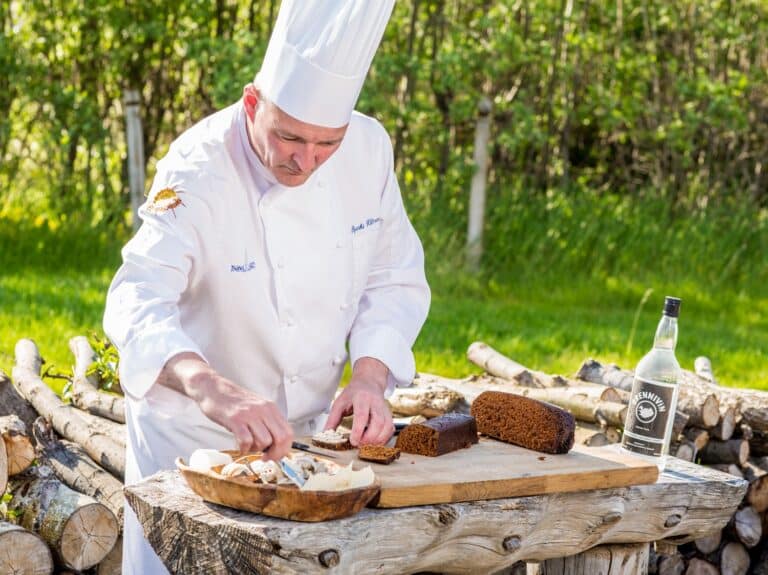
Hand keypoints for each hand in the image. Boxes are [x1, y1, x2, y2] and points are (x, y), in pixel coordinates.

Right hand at [159, 353, 292, 460]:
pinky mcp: (235, 419)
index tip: (275, 456)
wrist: (213, 388)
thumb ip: (267, 423)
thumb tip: (276, 445)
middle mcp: (263, 410)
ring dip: (255, 449)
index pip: (288, 433)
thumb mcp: (256, 408)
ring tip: (247, 444)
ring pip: (264, 442)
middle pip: (281, 439)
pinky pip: (246, 440)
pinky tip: (239, 445)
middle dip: (274, 454)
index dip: (284, 449)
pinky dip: (243, 448)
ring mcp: (250, 414)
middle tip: (264, 457)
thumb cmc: (233, 401)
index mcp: (271, 408)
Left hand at [325, 357, 392, 445]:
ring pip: (387, 426)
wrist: (369, 382)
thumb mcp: (340, 402)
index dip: (358, 430)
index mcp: (361, 398)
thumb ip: (333, 419)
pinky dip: (384, 438)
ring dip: (378, 440)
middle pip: (378, 422)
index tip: (353, 441)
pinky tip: (374, 442)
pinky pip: (390, 428)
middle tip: (359, 445)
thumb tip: (326, 434)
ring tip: (366, 445)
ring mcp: (384, 408)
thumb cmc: (353, 393)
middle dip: (370, 437)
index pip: (362, 415)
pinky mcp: (389, 414)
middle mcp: (375, 403)